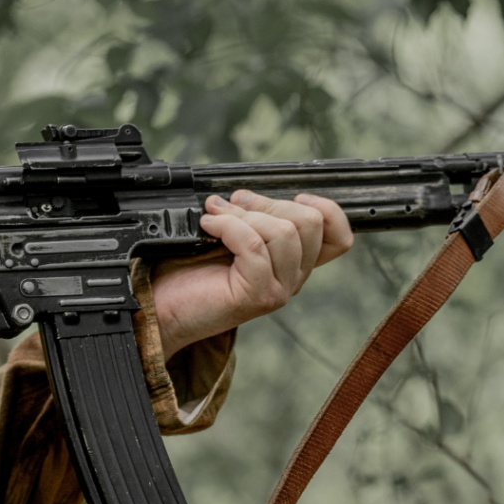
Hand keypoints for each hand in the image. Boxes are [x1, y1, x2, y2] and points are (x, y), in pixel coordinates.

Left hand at [151, 190, 353, 357]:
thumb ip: (253, 219)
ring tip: (214, 217)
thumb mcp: (230, 238)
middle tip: (232, 203)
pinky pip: (254, 245)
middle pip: (311, 223)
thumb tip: (249, 193)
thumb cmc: (190, 273)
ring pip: (284, 232)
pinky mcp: (257, 295)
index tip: (295, 196)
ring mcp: (278, 289)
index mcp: (293, 263)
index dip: (328, 209)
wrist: (163, 310)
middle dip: (268, 202)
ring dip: (244, 214)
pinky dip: (228, 226)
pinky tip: (207, 226)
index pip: (340, 238)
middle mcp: (292, 279)